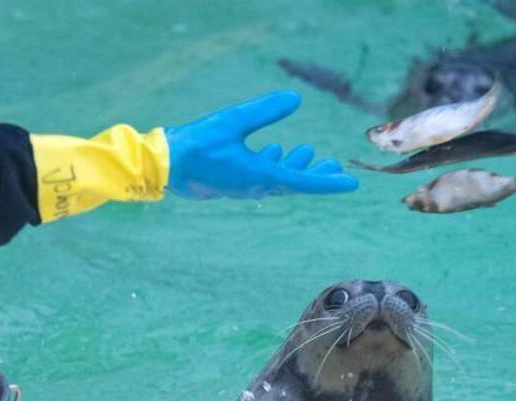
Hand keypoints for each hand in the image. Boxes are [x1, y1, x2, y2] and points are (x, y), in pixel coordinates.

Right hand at [164, 91, 358, 199]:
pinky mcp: (230, 182)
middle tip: (335, 165)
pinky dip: (272, 164)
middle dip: (315, 173)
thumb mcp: (232, 122)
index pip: (303, 182)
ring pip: (276, 179)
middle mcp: (254, 186)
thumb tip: (295, 99)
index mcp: (259, 176)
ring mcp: (241, 186)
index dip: (328, 182)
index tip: (351, 184)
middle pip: (293, 182)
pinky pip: (259, 176)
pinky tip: (274, 151)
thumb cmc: (197, 145)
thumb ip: (264, 111)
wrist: (164, 167)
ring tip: (308, 152)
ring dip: (293, 166)